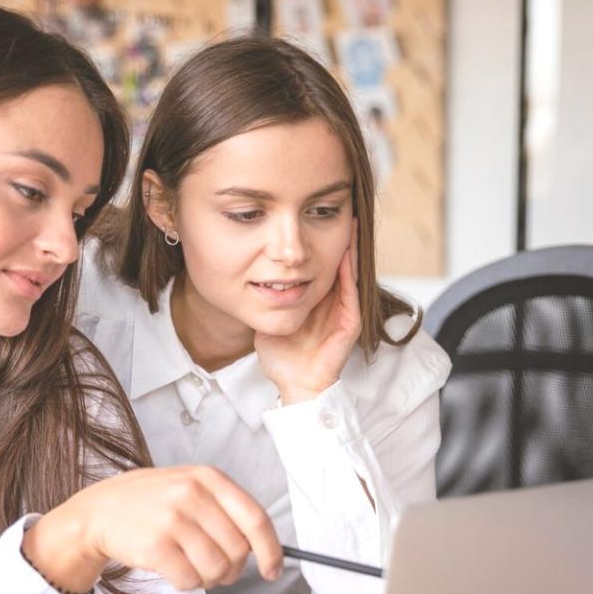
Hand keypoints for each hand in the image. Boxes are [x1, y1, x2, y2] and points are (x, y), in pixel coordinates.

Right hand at [24, 466, 281, 593]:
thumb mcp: (189, 487)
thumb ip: (226, 510)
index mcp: (208, 478)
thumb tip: (264, 549)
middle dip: (231, 569)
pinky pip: (189, 580)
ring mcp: (172, 519)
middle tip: (215, 569)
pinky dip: (186, 584)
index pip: (255, 518)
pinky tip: (172, 570)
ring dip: (208, 579)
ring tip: (190, 567)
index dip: (271, 550)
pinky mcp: (155, 546)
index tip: (273, 570)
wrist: (97, 512)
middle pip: (238, 550)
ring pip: (216, 569)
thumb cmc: (151, 504)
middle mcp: (192, 494)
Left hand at [253, 219, 361, 403]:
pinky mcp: (350, 322)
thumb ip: (262, 298)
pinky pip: (351, 292)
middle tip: (338, 208)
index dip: (315, 244)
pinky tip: (345, 252)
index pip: (317, 265)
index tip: (309, 218)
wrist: (295, 385)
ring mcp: (342, 311)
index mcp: (313, 300)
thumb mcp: (268, 318)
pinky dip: (349, 271)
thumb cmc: (281, 358)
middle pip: (335, 262)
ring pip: (348, 272)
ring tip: (350, 220)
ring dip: (349, 248)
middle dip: (336, 237)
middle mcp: (331, 302)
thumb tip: (241, 277)